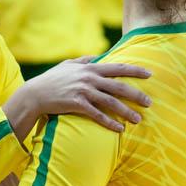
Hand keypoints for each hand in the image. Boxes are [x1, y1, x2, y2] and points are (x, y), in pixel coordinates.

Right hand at [19, 56, 151, 132]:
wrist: (35, 94)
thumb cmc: (52, 79)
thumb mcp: (68, 65)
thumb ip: (84, 60)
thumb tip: (98, 56)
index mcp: (90, 68)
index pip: (117, 68)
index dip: (135, 70)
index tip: (150, 74)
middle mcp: (89, 78)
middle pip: (119, 86)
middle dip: (137, 94)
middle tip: (150, 102)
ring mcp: (83, 91)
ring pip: (111, 102)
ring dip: (126, 111)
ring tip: (138, 119)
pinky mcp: (77, 104)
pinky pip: (97, 115)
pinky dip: (110, 122)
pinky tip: (119, 129)